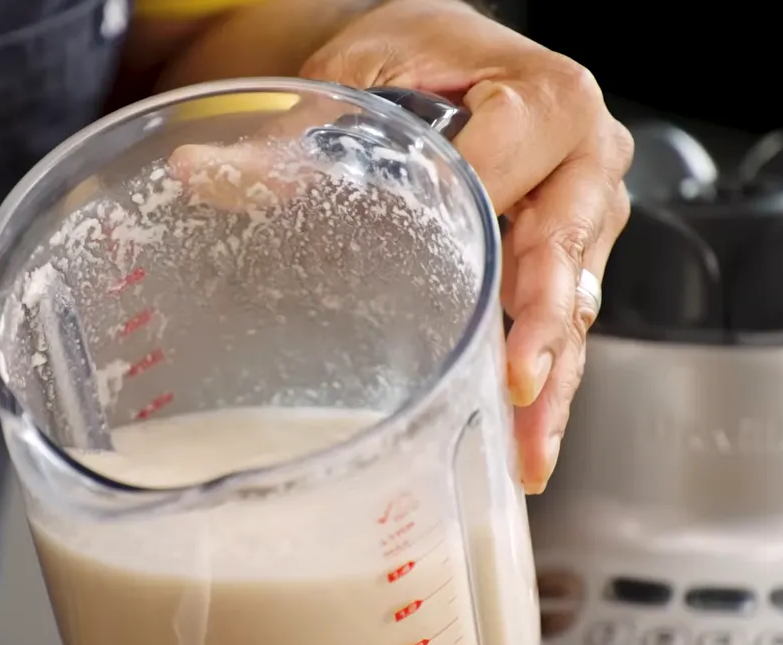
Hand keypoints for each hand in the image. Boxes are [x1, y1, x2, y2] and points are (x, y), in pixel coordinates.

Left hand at [301, 0, 633, 492]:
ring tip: (525, 450)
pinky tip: (526, 435)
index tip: (460, 281)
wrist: (440, 57)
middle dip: (544, 325)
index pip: (517, 167)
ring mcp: (583, 211)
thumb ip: (291, 140)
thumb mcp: (353, 81)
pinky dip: (545, 379)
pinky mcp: (568, 254)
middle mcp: (584, 156)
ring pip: (575, 301)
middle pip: (565, 248)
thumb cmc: (414, 57)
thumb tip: (197, 172)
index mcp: (545, 97)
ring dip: (552, 380)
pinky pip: (564, 318)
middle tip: (514, 385)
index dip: (483, 227)